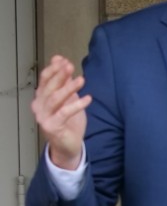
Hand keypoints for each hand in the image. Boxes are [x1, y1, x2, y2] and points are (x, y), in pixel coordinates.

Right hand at [31, 55, 89, 169]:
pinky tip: (88, 98)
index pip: (44, 80)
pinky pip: (64, 113)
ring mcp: (44, 117)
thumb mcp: (69, 100)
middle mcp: (39, 107)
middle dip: (60, 75)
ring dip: (68, 88)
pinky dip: (77, 105)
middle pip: (49, 87)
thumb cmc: (68, 122)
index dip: (53, 69)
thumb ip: (65, 84)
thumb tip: (63, 63)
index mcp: (41, 98)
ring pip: (55, 99)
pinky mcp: (52, 126)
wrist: (67, 146)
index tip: (63, 59)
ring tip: (81, 80)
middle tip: (70, 66)